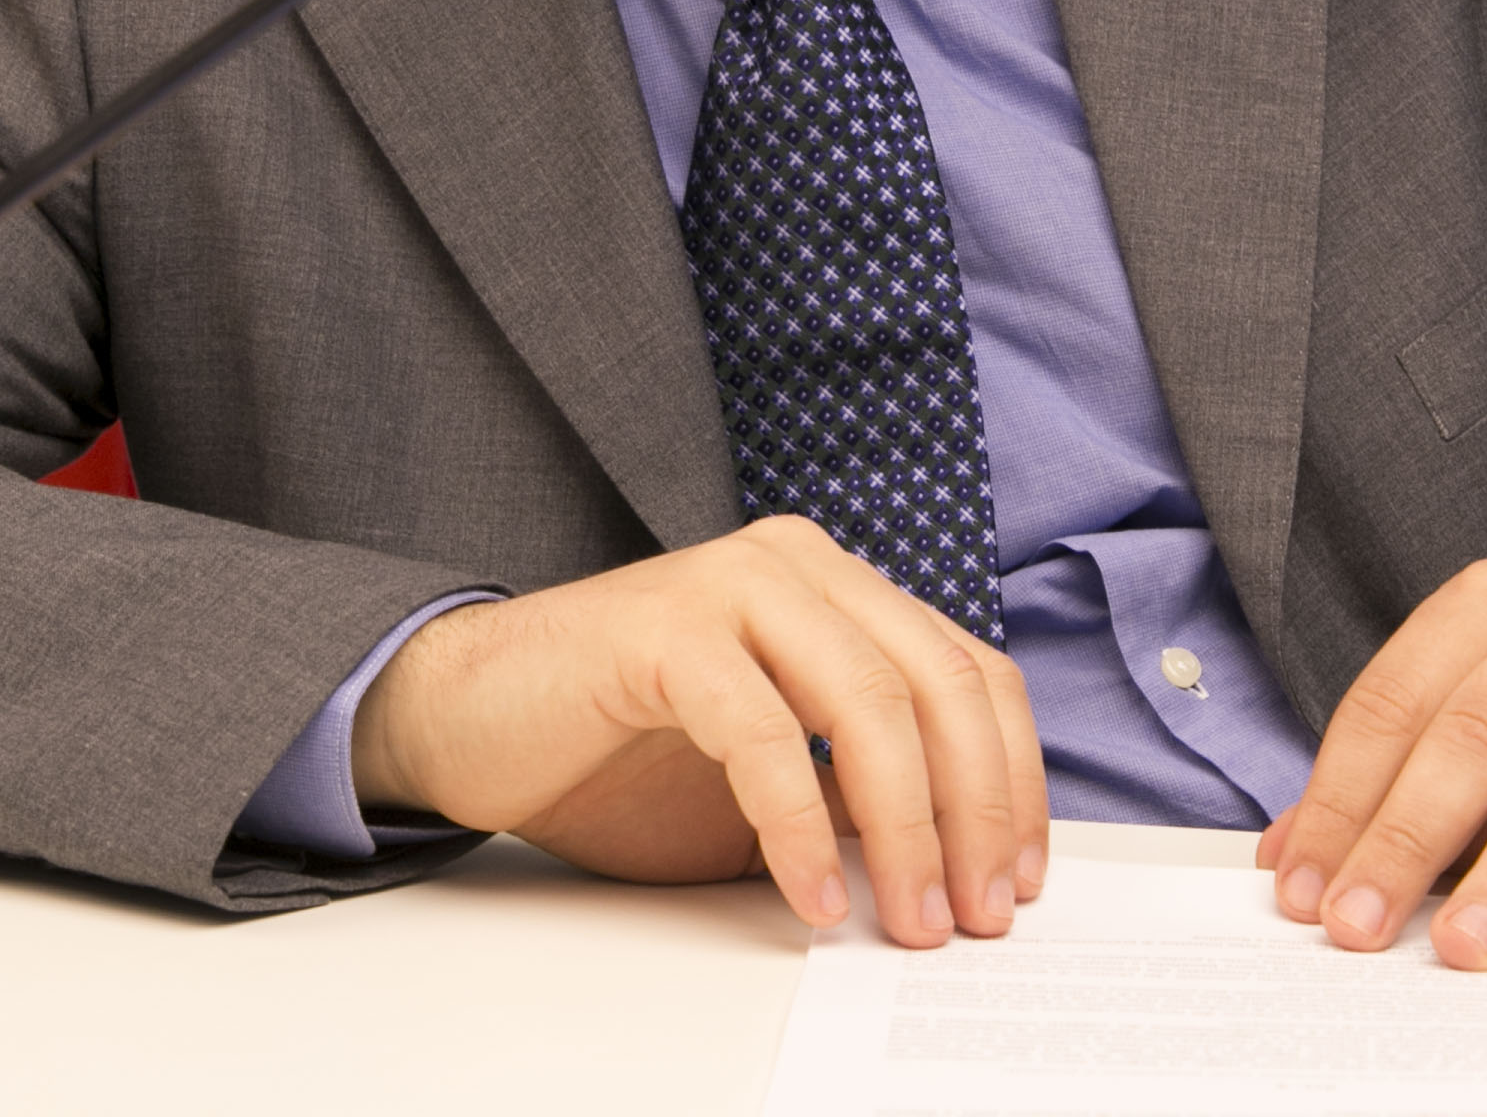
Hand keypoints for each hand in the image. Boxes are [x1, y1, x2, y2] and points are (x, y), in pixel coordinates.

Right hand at [348, 514, 1046, 949]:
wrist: (469, 722)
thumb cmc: (619, 758)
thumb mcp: (772, 787)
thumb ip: (858, 803)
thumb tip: (958, 873)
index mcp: (838, 589)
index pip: (970, 674)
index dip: (1013, 781)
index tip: (1017, 881)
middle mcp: (798, 566)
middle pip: (939, 686)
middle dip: (976, 812)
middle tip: (975, 918)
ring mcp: (732, 585)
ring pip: (870, 701)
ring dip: (908, 826)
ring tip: (909, 920)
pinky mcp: (664, 629)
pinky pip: (764, 734)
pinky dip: (799, 827)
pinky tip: (814, 897)